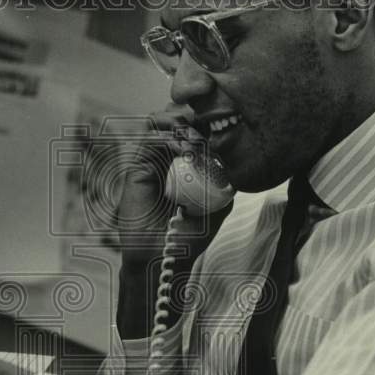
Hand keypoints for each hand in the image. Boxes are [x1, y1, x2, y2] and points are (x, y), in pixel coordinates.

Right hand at [117, 105, 232, 268]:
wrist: (164, 256)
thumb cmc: (188, 236)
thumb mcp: (218, 206)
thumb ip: (227, 183)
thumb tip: (237, 161)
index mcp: (185, 163)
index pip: (193, 129)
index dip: (205, 123)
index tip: (222, 128)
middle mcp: (167, 157)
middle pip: (176, 119)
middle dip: (192, 118)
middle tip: (207, 132)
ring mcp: (151, 160)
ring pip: (160, 123)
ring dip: (179, 125)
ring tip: (195, 140)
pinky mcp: (137, 168)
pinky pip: (148, 141)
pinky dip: (166, 138)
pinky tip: (182, 148)